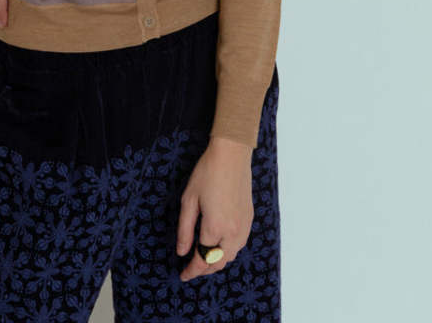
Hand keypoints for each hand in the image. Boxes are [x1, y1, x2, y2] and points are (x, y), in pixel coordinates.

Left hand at [176, 137, 253, 281]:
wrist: (232, 155)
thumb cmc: (207, 173)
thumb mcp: (189, 200)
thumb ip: (185, 229)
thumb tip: (182, 252)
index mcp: (215, 227)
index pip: (202, 258)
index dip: (192, 270)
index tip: (183, 275)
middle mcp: (232, 232)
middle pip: (219, 262)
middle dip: (204, 269)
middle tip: (191, 269)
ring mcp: (244, 226)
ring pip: (231, 256)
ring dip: (218, 262)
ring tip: (204, 259)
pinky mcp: (249, 219)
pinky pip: (239, 244)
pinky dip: (228, 251)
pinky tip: (219, 245)